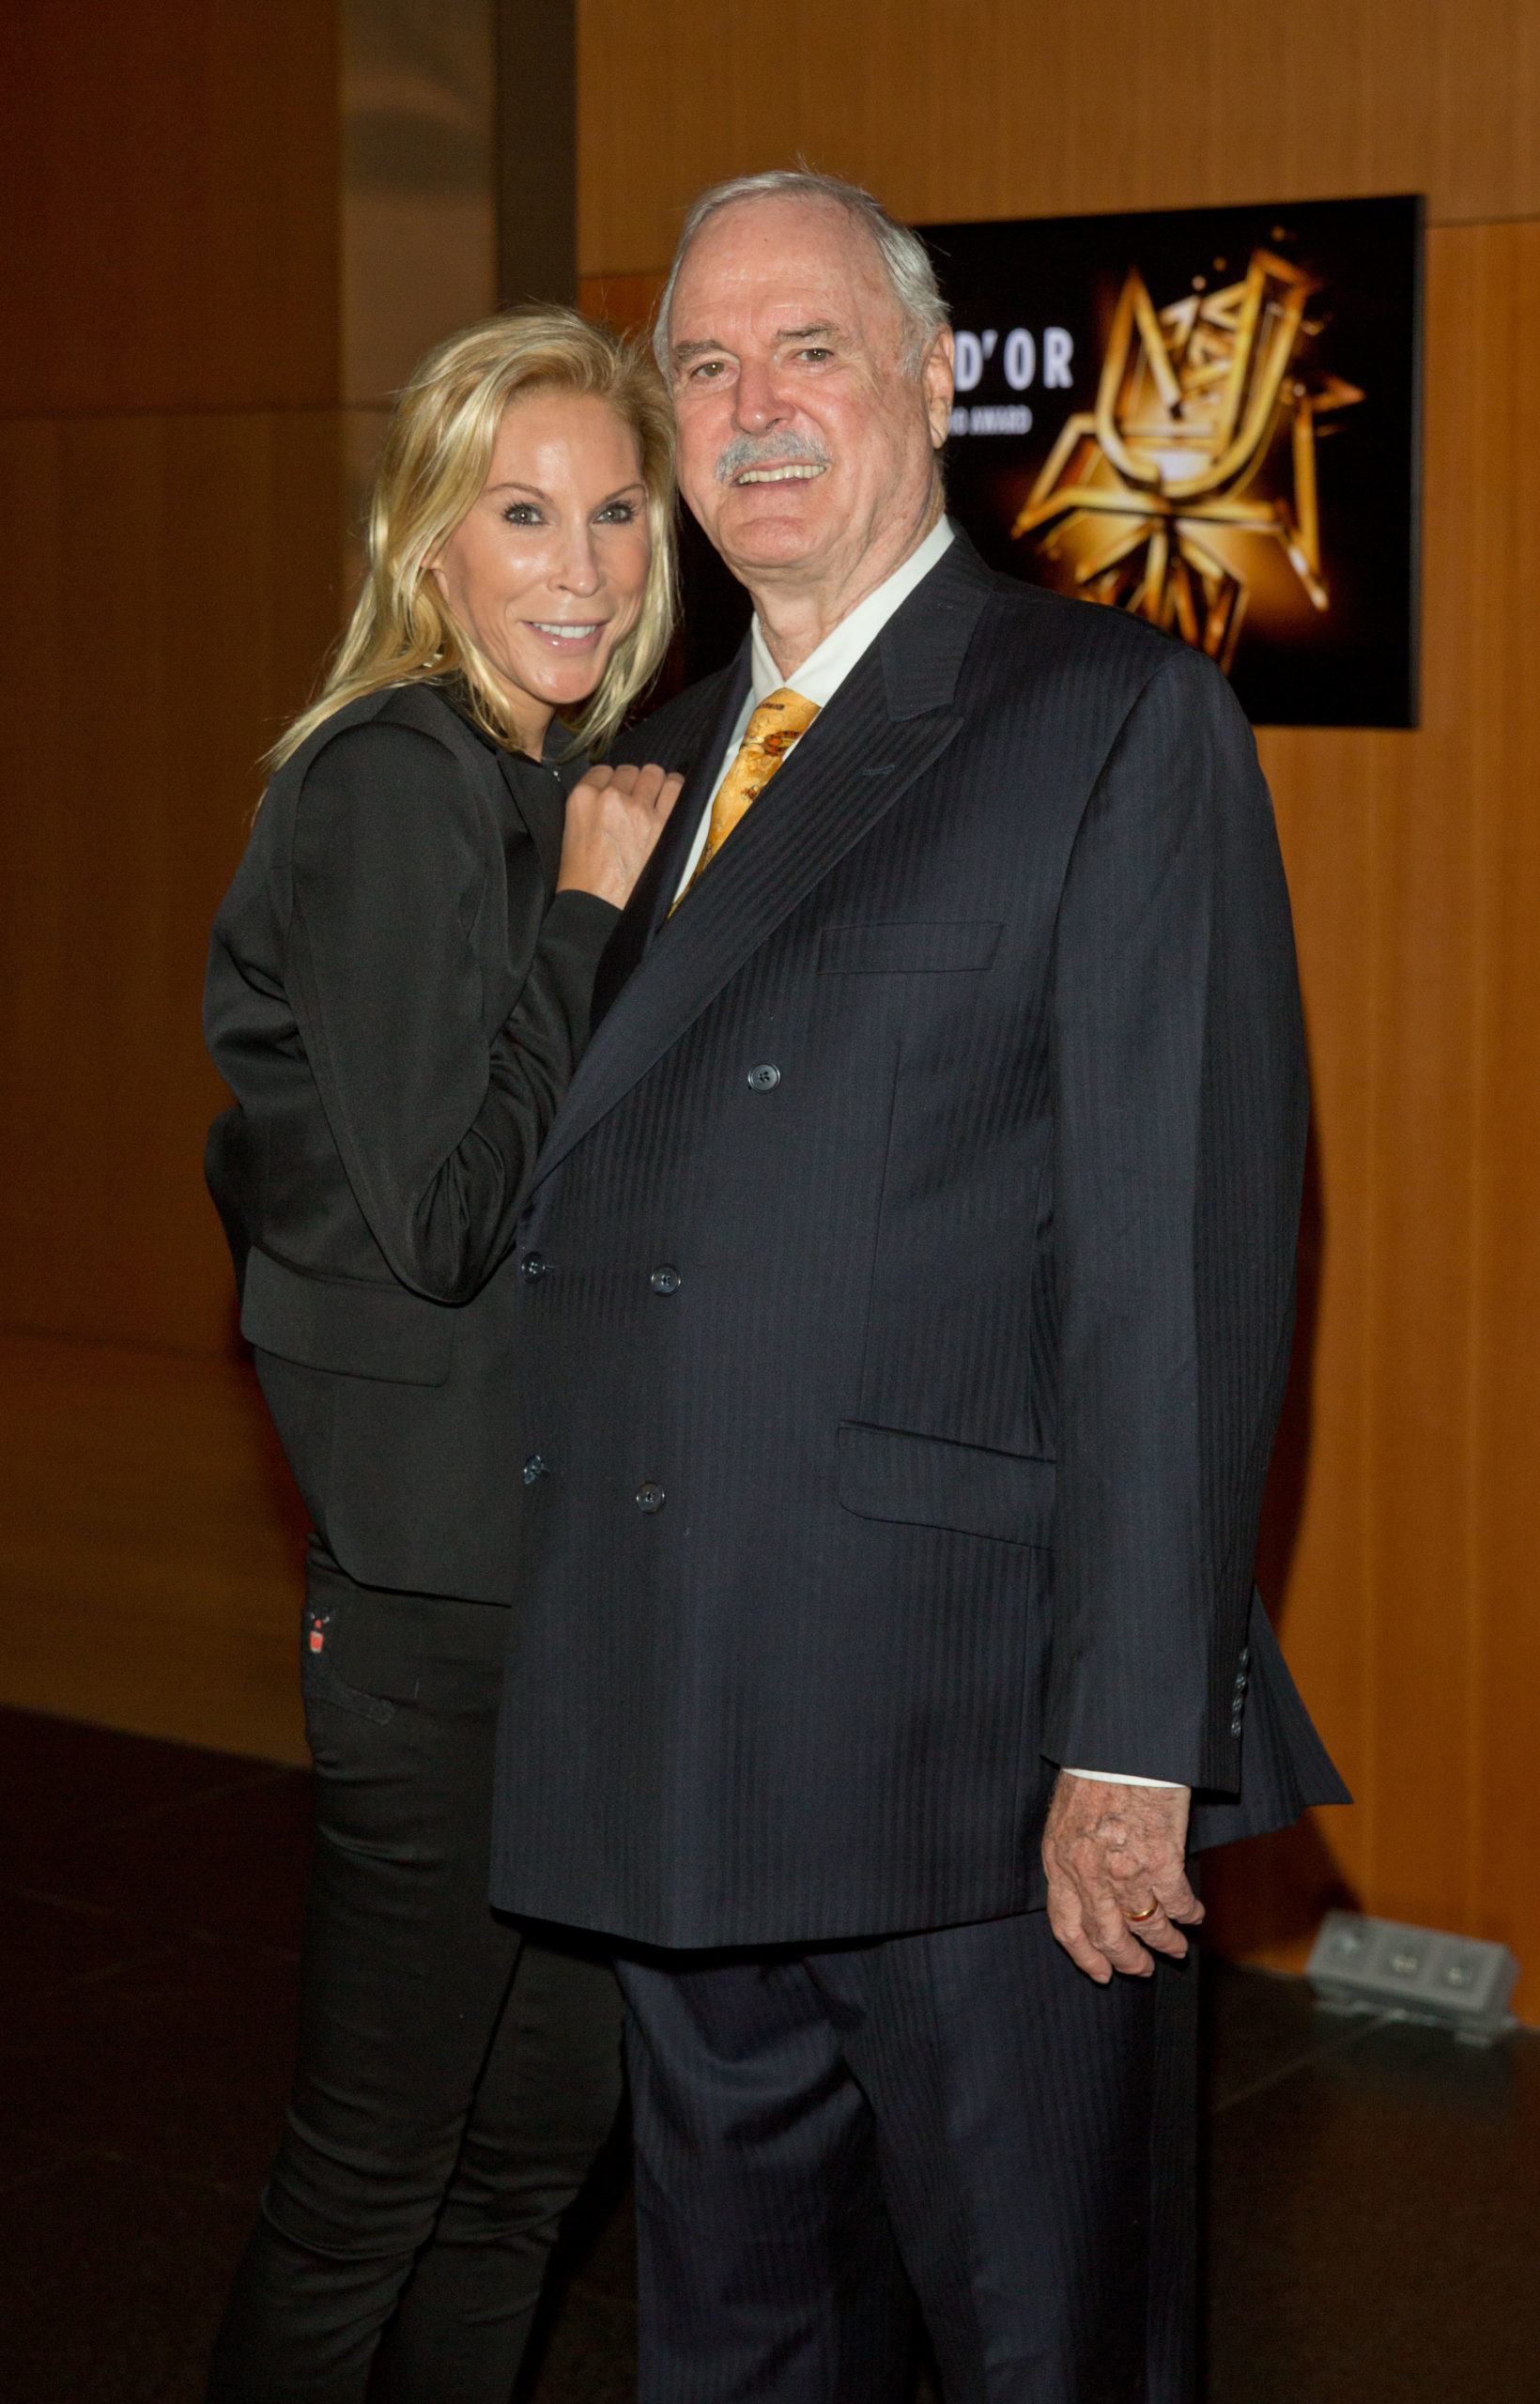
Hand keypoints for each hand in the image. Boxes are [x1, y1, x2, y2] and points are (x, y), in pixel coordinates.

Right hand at [557, 761, 683, 909]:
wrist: (598, 908)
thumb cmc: (582, 880)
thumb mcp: (571, 833)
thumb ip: (589, 807)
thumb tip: (607, 796)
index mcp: (583, 798)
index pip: (603, 771)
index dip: (611, 782)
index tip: (617, 792)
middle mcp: (611, 797)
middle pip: (630, 771)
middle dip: (633, 783)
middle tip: (636, 799)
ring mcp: (640, 809)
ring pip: (654, 774)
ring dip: (655, 783)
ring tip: (657, 796)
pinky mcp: (663, 824)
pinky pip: (676, 789)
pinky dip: (675, 789)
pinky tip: (673, 797)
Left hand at [1041, 1772, 1201, 1983]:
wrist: (1122, 1741)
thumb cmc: (1095, 1769)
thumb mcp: (1068, 1816)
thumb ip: (1074, 1855)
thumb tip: (1088, 1887)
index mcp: (1060, 1860)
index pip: (1066, 1926)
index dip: (1085, 1956)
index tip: (1101, 1973)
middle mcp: (1088, 1873)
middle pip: (1107, 1937)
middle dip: (1127, 1960)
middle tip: (1142, 1968)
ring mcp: (1125, 1869)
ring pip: (1147, 1926)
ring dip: (1164, 1942)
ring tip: (1176, 1948)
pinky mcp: (1161, 1858)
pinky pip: (1177, 1903)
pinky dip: (1188, 1914)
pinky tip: (1195, 1915)